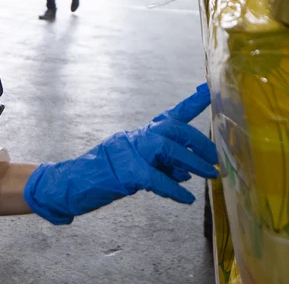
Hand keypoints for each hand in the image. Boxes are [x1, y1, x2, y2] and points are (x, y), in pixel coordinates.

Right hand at [23, 84, 217, 224]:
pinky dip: (174, 189)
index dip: (192, 102)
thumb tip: (188, 171)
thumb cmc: (108, 175)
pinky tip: (187, 199)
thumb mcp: (140, 166)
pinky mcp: (125, 172)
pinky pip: (156, 178)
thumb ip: (163, 165)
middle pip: (174, 129)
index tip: (209, 89)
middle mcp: (137, 137)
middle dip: (199, 142)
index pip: (172, 114)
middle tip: (216, 159)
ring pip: (168, 149)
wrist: (73, 183)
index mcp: (142, 134)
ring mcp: (130, 152)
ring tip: (210, 174)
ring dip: (193, 161)